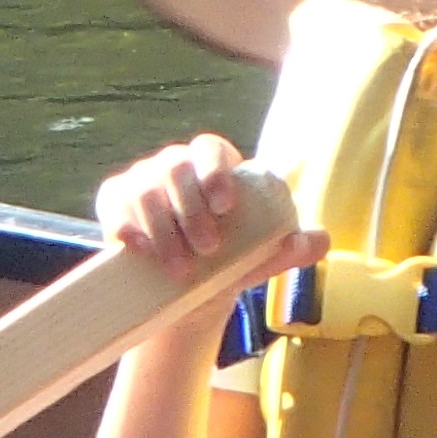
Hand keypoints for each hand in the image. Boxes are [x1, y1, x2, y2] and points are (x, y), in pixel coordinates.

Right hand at [98, 132, 318, 292]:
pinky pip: (114, 207)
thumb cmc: (230, 261)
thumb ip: (291, 247)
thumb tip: (321, 240)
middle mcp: (174, 165)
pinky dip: (124, 227)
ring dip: (163, 231)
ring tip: (182, 270)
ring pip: (144, 192)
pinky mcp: (115, 204)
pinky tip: (136, 249)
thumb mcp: (261, 256)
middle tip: (209, 250)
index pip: (210, 148)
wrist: (187, 289)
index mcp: (212, 164)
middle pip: (175, 169)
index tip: (227, 207)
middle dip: (191, 211)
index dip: (215, 172)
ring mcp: (141, 182)